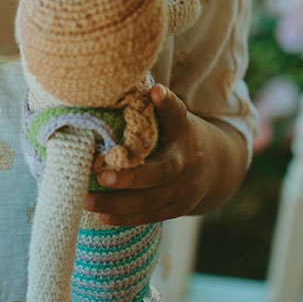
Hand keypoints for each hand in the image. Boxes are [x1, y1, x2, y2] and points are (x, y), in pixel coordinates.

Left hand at [84, 84, 211, 226]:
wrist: (217, 168)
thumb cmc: (182, 136)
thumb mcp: (176, 118)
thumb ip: (158, 106)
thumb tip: (127, 83)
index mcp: (185, 132)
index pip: (177, 114)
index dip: (167, 102)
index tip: (155, 91)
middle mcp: (187, 163)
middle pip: (160, 172)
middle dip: (131, 177)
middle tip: (101, 175)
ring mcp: (184, 190)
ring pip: (149, 200)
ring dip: (116, 203)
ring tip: (85, 200)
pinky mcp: (176, 209)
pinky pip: (148, 216)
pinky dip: (124, 218)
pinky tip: (99, 216)